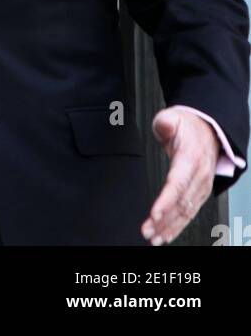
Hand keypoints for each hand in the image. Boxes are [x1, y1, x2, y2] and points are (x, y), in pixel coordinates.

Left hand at [141, 107, 219, 244]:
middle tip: (147, 231)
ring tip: (154, 238)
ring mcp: (201, 187)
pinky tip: (166, 234)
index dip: (166, 201)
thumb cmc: (189, 127)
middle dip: (164, 220)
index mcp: (191, 159)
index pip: (178, 184)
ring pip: (186, 212)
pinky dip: (178, 226)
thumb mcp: (175, 117)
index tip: (154, 214)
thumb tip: (163, 125)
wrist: (209, 131)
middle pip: (181, 203)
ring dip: (170, 227)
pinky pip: (189, 213)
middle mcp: (198, 176)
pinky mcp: (199, 194)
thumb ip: (166, 122)